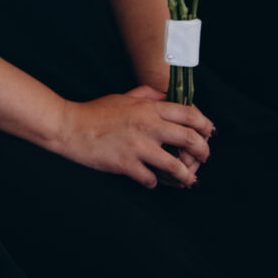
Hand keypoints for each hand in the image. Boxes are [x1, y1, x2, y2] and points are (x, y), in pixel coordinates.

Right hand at [55, 90, 212, 188]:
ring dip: (186, 176)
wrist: (68, 126)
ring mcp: (138, 146)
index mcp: (149, 108)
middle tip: (203, 158)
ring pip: (176, 166)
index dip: (205, 126)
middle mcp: (148, 126)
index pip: (190, 115)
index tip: (208, 134)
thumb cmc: (94, 112)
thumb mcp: (123, 96)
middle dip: (203, 152)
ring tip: (188, 180)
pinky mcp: (126, 164)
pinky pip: (151, 179)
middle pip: (190, 140)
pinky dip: (153, 182)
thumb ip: (147, 95)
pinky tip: (150, 179)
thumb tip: (166, 97)